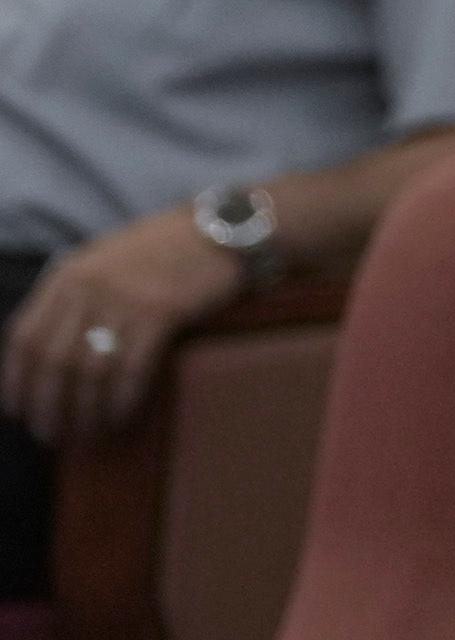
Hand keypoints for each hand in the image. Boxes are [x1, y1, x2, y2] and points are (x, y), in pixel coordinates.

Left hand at [2, 206, 253, 445]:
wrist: (222, 229)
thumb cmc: (162, 249)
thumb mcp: (105, 261)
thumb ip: (74, 297)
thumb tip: (50, 357)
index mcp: (67, 274)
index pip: (24, 337)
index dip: (16, 381)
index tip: (18, 412)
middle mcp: (88, 286)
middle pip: (53, 361)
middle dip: (48, 407)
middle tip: (52, 436)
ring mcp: (124, 299)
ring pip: (90, 371)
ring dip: (87, 410)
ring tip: (91, 432)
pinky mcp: (160, 312)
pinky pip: (131, 369)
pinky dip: (122, 399)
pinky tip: (122, 415)